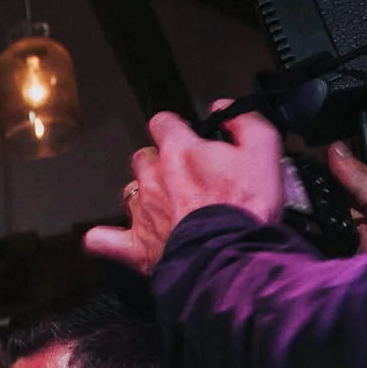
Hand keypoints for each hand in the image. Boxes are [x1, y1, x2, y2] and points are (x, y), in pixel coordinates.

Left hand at [84, 106, 285, 273]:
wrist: (231, 258)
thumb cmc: (246, 208)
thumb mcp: (263, 151)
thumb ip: (244, 122)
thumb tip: (224, 109)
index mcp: (180, 151)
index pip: (163, 122)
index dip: (175, 128)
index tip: (188, 137)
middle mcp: (153, 178)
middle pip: (144, 158)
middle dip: (160, 163)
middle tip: (185, 178)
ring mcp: (141, 212)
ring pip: (130, 193)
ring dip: (144, 196)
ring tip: (167, 208)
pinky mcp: (135, 246)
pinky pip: (103, 240)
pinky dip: (104, 239)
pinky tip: (109, 239)